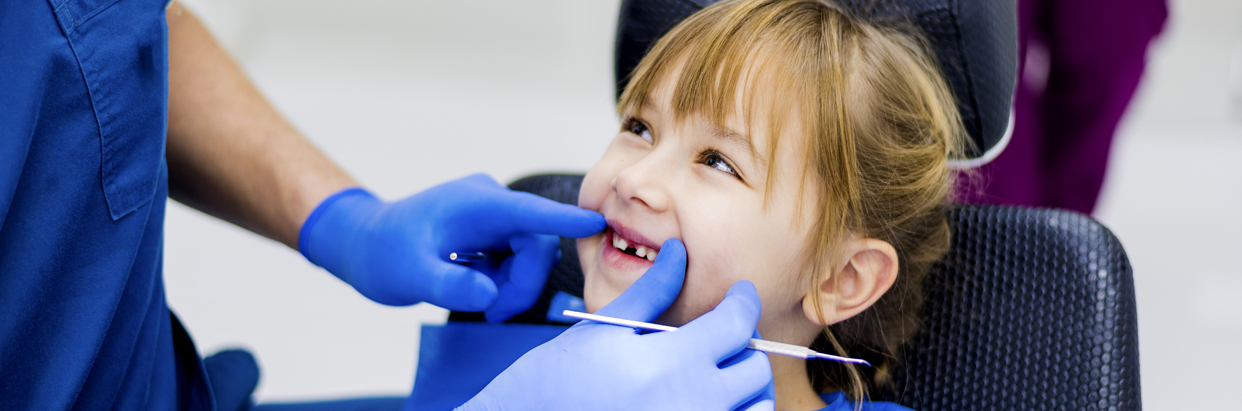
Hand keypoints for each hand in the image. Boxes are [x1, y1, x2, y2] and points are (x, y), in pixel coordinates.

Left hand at [298, 173, 604, 320]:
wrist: (364, 243)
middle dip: (521, 283)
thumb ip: (450, 285)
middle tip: (492, 312)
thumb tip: (489, 294)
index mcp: (474, 204)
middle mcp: (491, 203)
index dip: (562, 220)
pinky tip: (477, 286)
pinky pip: (518, 257)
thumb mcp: (410, 275)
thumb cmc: (382, 253)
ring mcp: (494, 215)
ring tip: (479, 300)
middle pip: (535, 243)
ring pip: (530, 253)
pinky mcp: (493, 230)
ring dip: (513, 284)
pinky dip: (505, 280)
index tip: (595, 223)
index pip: (527, 212)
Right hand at [457, 239, 775, 410]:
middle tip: (720, 337)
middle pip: (754, 370)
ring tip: (714, 377)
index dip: (743, 302)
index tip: (739, 295)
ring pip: (755, 409)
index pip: (736, 325)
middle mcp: (690, 406)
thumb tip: (679, 252)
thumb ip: (650, 292)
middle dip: (744, 347)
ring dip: (745, 390)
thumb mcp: (599, 332)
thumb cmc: (550, 385)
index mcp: (667, 365)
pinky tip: (702, 403)